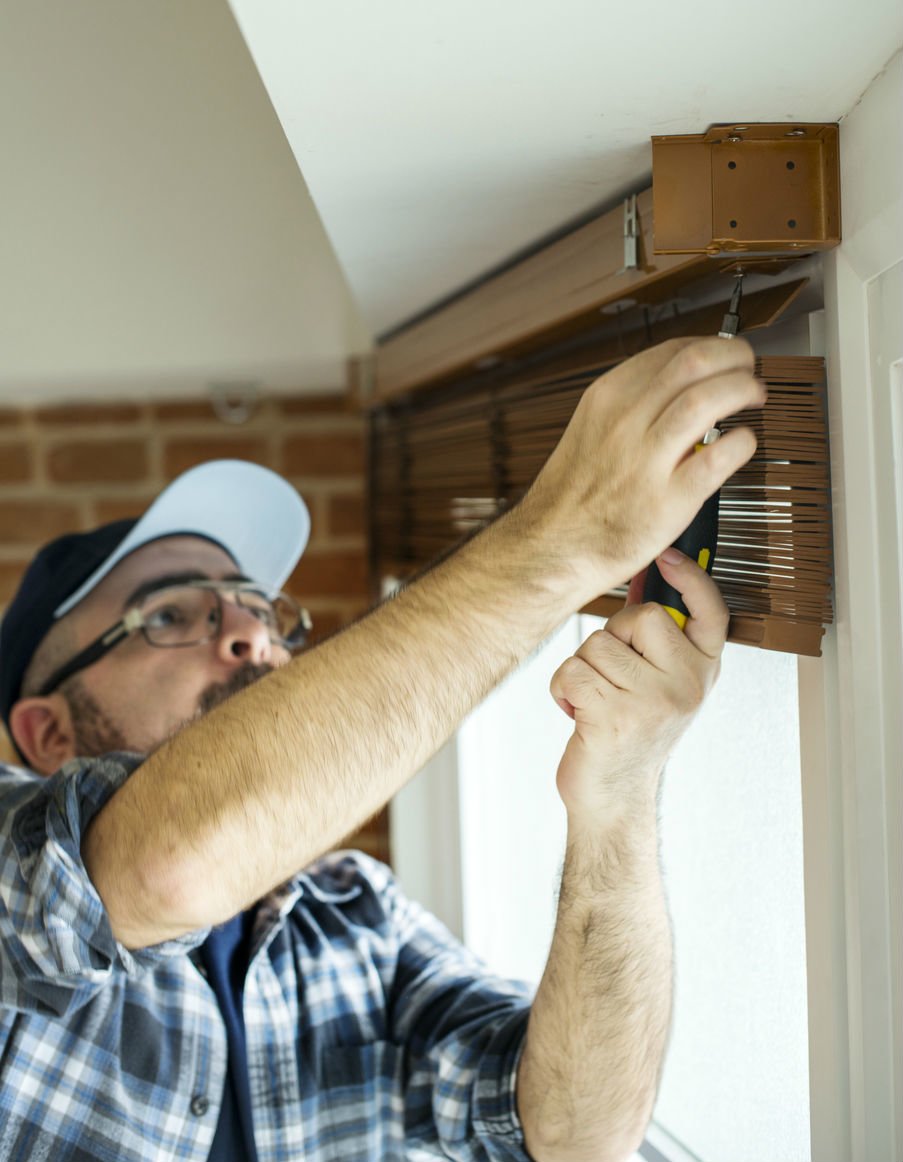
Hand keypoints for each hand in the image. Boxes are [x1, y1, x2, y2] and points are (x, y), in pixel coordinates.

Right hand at [523, 336, 764, 602]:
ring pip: (707, 400)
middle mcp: (625, 422)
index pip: (671, 350)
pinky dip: (742, 443)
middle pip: (694, 362)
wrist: (551, 548)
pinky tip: (743, 444)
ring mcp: (645, 460)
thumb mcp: (590, 431)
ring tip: (753, 397)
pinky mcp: (667, 500)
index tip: (725, 357)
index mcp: (607, 399)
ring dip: (742, 390)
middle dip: (734, 356)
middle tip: (747, 369)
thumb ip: (632, 408)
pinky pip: (718, 458)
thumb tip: (680, 389)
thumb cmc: (573, 497)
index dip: (711, 346)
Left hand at [550, 547, 728, 828]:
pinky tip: (576, 713)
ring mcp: (654, 703)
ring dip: (582, 668)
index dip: (693, 579)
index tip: (668, 557)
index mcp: (703, 672)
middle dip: (612, 634)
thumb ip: (655, 636)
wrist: (614, 798)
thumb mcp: (659, 683)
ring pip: (598, 643)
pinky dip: (562, 690)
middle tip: (612, 672)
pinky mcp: (616, 719)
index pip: (713, 613)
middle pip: (641, 615)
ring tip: (595, 701)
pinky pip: (573, 671)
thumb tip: (643, 574)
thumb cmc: (630, 732)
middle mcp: (688, 686)